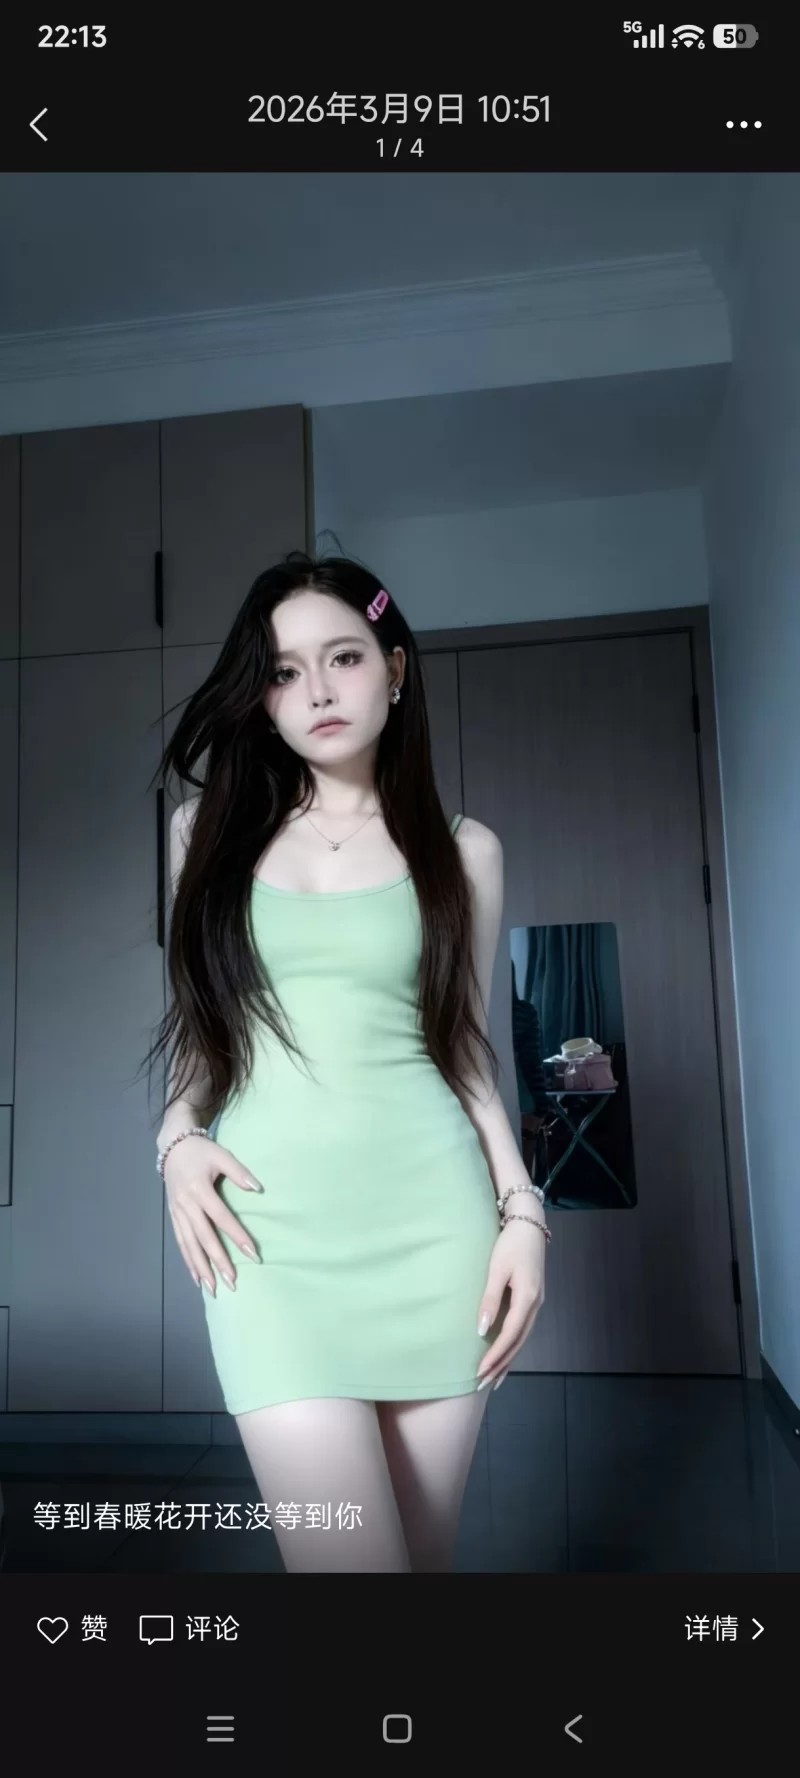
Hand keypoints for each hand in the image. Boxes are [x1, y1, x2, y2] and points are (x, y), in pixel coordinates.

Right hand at [162, 1135, 262, 1295]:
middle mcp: (186, 1205)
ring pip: (189, 1245)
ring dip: (201, 1268)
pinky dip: (188, 1261)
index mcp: (199, 1190)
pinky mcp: (173, 1217)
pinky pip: (181, 1242)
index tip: (253, 1254)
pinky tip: (196, 1277)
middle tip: (232, 1282)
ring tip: (213, 1288)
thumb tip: (258, 1189)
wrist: (172, 1146)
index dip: (237, 1236)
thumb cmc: (201, 1151)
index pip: (221, 1218)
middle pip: (203, 1237)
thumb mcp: (221, 1154)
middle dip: (218, 1261)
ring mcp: (177, 1213)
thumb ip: (239, 1171)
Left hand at [475, 1218, 545, 1390]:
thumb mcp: (496, 1270)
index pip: (509, 1336)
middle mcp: (536, 1306)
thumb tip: (482, 1330)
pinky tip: (505, 1356)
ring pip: (522, 1339)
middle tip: (483, 1384)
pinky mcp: (533, 1300)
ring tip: (493, 1379)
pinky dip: (512, 1346)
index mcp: (527, 1299)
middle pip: (518, 1343)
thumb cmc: (510, 1244)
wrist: (529, 1225)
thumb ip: (490, 1300)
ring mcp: (537, 1304)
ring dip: (507, 1359)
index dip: (495, 1356)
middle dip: (501, 1365)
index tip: (479, 1372)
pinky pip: (522, 1330)